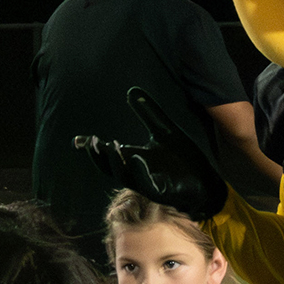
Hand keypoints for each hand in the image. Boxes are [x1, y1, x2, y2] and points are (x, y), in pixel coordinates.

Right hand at [73, 87, 227, 218]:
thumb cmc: (183, 159)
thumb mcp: (165, 131)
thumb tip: (131, 91)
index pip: (109, 154)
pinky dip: (140, 171)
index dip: (93, 148)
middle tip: (93, 142)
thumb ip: (148, 113)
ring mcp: (149, 184)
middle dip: (100, 156)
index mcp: (135, 159)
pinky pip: (147, 184)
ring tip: (112, 146)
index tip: (77, 140)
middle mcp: (137, 173)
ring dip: (117, 162)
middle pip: (110, 168)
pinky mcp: (162, 192)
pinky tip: (136, 158)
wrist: (206, 181)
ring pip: (125, 177)